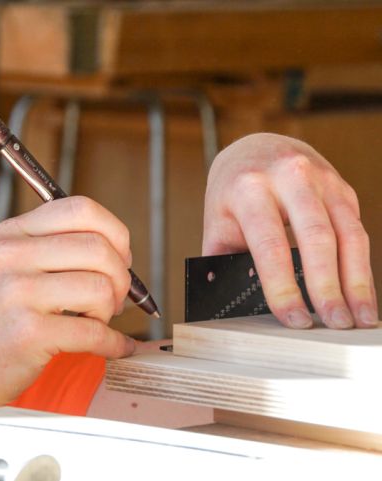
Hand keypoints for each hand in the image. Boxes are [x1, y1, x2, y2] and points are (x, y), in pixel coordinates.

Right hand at [0, 196, 135, 410]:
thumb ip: (43, 250)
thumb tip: (112, 250)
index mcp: (8, 234)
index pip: (80, 209)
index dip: (115, 232)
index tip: (120, 256)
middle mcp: (10, 256)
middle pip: (100, 248)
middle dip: (121, 278)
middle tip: (113, 299)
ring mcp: (17, 294)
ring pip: (101, 288)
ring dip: (110, 312)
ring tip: (95, 323)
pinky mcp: (28, 334)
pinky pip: (95, 333)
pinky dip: (113, 343)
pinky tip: (109, 347)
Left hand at [203, 133, 376, 328]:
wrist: (254, 148)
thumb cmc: (232, 193)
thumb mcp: (217, 221)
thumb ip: (224, 260)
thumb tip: (230, 307)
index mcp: (249, 188)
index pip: (269, 244)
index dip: (283, 285)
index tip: (294, 318)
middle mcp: (289, 178)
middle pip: (317, 238)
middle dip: (327, 286)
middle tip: (335, 324)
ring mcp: (322, 180)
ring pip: (348, 235)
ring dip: (357, 282)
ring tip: (359, 318)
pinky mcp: (343, 189)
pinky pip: (358, 232)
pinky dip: (361, 267)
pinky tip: (362, 295)